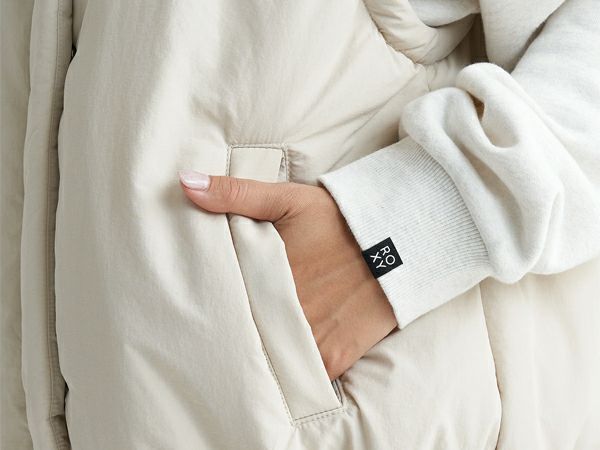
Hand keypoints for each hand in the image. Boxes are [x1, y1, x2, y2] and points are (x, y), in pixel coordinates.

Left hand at [178, 170, 397, 379]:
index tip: (189, 308)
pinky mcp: (332, 358)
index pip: (221, 299)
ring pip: (266, 357)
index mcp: (266, 276)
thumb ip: (235, 194)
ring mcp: (310, 340)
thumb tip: (185, 184)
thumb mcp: (287, 199)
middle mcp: (285, 313)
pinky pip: (298, 376)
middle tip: (204, 334)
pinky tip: (272, 365)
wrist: (399, 244)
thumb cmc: (339, 220)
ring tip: (232, 353)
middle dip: (225, 331)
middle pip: (241, 332)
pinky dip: (285, 372)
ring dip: (253, 354)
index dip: (205, 305)